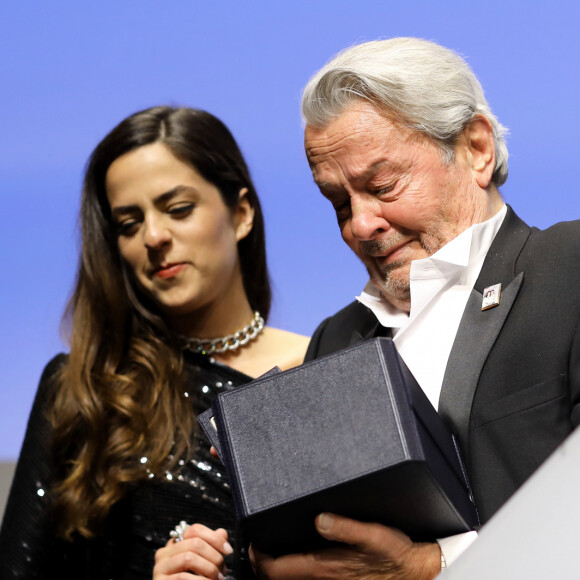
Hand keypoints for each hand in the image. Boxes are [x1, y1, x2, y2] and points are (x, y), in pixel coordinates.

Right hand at [153, 523, 232, 578]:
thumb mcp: (202, 563)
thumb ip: (210, 546)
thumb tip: (222, 533)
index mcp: (175, 544)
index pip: (195, 530)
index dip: (215, 538)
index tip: (229, 551)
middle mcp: (165, 553)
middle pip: (195, 543)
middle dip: (214, 557)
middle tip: (223, 571)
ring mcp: (160, 567)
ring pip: (189, 558)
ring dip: (209, 569)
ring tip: (217, 579)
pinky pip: (183, 577)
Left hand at [250, 513, 440, 578]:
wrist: (413, 571)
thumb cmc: (392, 554)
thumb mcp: (373, 535)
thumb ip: (345, 527)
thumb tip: (319, 518)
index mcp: (322, 568)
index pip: (275, 570)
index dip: (258, 557)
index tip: (253, 541)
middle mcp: (320, 579)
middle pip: (277, 577)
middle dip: (262, 562)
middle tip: (257, 541)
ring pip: (290, 579)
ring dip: (275, 567)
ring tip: (270, 545)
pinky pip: (304, 578)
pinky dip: (291, 569)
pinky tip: (295, 553)